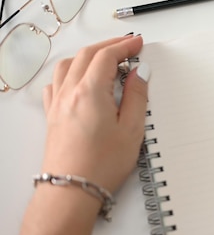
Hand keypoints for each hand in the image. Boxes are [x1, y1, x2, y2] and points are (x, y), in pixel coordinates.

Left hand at [41, 34, 148, 193]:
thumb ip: (137, 97)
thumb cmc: (101, 165)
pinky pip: (56, 82)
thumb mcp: (132, 129)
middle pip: (87, 55)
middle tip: (128, 45)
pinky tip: (78, 78)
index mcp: (91, 92)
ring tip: (105, 58)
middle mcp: (70, 92)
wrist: (71, 190)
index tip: (137, 43)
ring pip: (68, 64)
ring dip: (88, 55)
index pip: (107, 56)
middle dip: (109, 45)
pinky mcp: (53, 115)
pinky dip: (70, 71)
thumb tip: (139, 73)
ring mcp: (58, 103)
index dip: (125, 46)